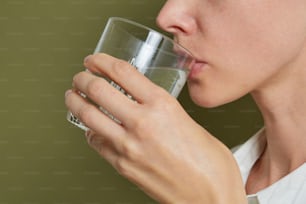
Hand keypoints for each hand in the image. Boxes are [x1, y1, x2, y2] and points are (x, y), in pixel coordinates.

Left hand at [65, 53, 246, 203]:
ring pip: (88, 116)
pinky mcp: (122, 166)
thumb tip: (146, 104)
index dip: (102, 61)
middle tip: (80, 77)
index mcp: (163, 106)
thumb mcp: (190, 122)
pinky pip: (96, 143)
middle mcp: (142, 123)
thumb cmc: (210, 164)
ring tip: (73, 97)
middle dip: (82, 79)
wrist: (210, 199)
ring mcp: (128, 146)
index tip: (94, 59)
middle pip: (98, 89)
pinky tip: (92, 129)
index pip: (122, 72)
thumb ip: (164, 111)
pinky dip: (90, 132)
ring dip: (75, 102)